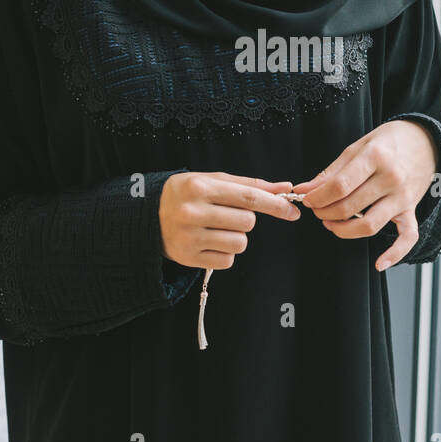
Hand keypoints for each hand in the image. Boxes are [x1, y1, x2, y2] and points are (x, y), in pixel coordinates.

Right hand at [159, 171, 300, 268]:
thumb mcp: (213, 181)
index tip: (292, 211)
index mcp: (200, 188)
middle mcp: (193, 212)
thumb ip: (249, 185)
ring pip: (240, 243)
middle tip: (225, 215)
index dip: (275, 205)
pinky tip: (208, 242)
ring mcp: (190, 237)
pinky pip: (227, 260)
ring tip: (216, 228)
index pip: (248, 198)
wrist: (147, 216)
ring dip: (236, 237)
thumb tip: (284, 187)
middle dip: (245, 220)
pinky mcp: (189, 258)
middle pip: (247, 222)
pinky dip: (224, 253)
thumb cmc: (187, 194)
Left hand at [290, 120, 439, 270]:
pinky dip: (395, 254)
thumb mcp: (358, 146)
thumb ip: (332, 171)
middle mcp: (392, 178)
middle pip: (350, 207)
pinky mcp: (411, 210)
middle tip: (316, 209)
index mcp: (376, 157)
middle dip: (325, 212)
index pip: (340, 185)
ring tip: (330, 223)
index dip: (318, 196)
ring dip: (344, 230)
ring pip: (370, 225)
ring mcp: (403, 197)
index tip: (307, 198)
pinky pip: (407, 237)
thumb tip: (306, 189)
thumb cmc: (388, 142)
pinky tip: (379, 263)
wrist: (424, 142)